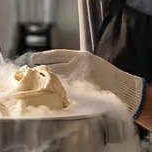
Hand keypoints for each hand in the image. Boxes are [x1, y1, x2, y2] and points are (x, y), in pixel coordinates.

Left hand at [28, 49, 145, 116]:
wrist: (124, 91)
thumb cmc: (108, 78)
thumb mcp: (92, 64)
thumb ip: (74, 64)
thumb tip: (53, 67)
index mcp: (81, 57)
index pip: (55, 55)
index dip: (41, 56)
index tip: (32, 58)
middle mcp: (78, 67)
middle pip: (51, 68)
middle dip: (38, 71)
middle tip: (28, 73)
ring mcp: (78, 82)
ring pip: (54, 82)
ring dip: (43, 83)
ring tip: (33, 85)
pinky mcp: (79, 95)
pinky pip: (61, 94)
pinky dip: (53, 95)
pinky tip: (46, 96)